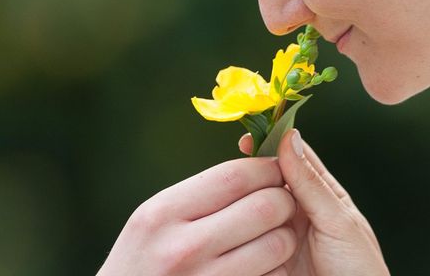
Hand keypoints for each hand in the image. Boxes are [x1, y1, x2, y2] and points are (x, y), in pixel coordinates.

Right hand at [97, 157, 296, 275]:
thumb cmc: (143, 262)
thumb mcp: (155, 220)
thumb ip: (199, 193)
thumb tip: (255, 164)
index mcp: (163, 214)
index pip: (235, 176)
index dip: (266, 168)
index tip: (276, 168)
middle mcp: (183, 248)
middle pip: (265, 206)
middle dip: (284, 199)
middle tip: (283, 201)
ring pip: (278, 243)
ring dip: (286, 236)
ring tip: (273, 234)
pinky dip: (278, 269)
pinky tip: (262, 266)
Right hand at [239, 130, 390, 275]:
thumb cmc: (360, 269)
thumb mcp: (337, 221)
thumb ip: (312, 183)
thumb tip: (290, 140)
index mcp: (320, 193)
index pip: (293, 158)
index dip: (270, 144)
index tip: (246, 140)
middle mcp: (298, 210)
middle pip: (267, 183)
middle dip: (253, 179)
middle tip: (242, 180)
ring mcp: (280, 234)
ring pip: (254, 211)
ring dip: (247, 210)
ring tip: (246, 213)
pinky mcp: (266, 258)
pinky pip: (248, 241)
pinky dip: (241, 236)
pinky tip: (237, 235)